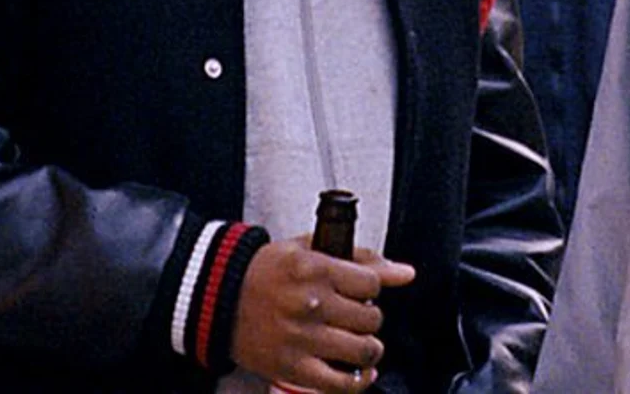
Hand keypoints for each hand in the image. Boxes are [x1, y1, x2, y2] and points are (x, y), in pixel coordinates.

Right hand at [231, 237, 415, 391]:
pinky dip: (357, 381)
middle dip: (370, 318)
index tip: (362, 291)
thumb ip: (363, 258)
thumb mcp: (313, 249)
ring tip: (361, 343)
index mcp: (318, 269)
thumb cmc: (269, 269)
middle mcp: (313, 304)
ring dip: (369, 349)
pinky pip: (339, 383)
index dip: (372, 288)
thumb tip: (406, 273)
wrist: (222, 298)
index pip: (372, 284)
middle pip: (370, 319)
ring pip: (362, 350)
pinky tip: (360, 372)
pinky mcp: (292, 367)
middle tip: (358, 317)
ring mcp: (303, 338)